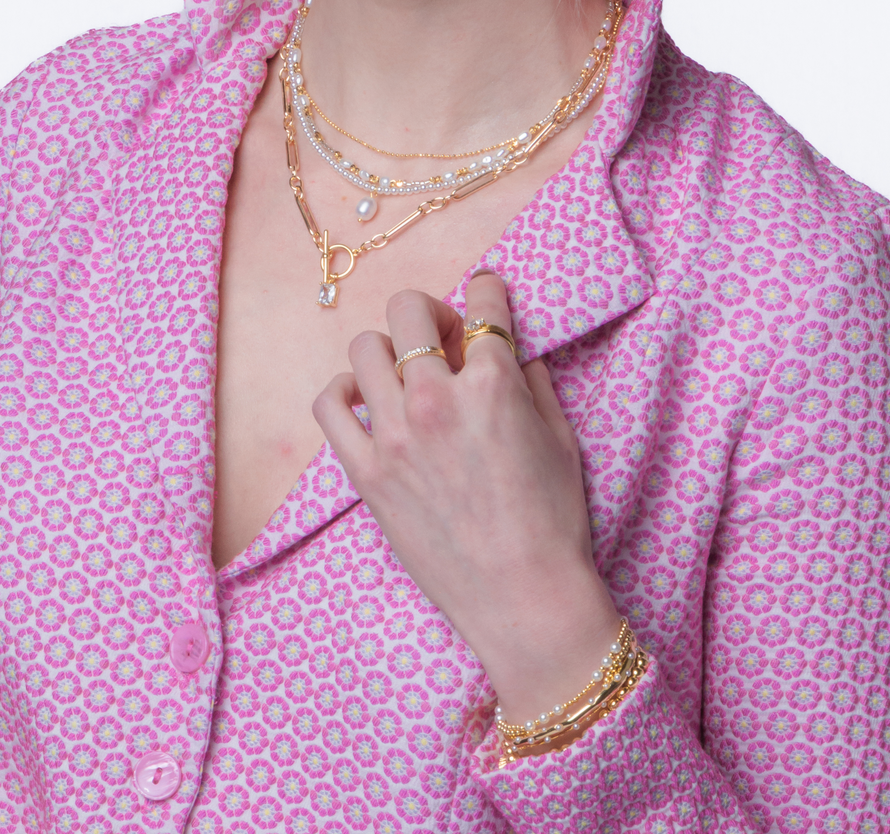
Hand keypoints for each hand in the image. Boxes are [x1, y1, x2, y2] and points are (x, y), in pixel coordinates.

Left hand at [313, 271, 621, 719]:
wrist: (524, 599)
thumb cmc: (553, 523)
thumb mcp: (560, 438)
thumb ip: (532, 381)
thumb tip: (510, 348)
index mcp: (493, 383)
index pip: (483, 302)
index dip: (488, 291)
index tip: (486, 296)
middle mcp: (437, 398)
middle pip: (409, 310)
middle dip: (431, 312)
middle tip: (446, 340)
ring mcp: (395, 435)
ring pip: (364, 347)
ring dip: (388, 349)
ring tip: (406, 373)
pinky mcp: (366, 472)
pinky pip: (329, 405)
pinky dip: (344, 392)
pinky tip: (367, 402)